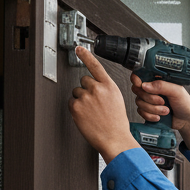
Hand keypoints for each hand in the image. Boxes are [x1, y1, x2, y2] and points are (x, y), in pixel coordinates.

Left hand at [68, 47, 140, 162]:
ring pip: (77, 92)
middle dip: (86, 90)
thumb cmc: (117, 125)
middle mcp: (97, 89)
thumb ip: (106, 91)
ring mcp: (86, 97)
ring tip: (92, 113)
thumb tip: (95, 87)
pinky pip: (71, 102)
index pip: (95, 66)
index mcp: (110, 87)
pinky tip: (86, 117)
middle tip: (94, 104)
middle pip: (84, 81)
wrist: (115, 140)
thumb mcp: (117, 102)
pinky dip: (76, 110)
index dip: (86, 55)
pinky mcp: (76, 106)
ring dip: (81, 101)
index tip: (79, 48)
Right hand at [131, 74, 189, 147]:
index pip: (139, 75)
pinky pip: (140, 112)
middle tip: (163, 101)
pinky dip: (150, 116)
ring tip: (166, 111)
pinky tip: (159, 117)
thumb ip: (161, 86)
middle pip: (137, 90)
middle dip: (150, 98)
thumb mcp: (176, 91)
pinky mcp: (147, 111)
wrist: (187, 121)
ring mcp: (148, 100)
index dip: (136, 79)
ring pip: (139, 102)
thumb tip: (144, 85)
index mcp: (157, 80)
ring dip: (153, 109)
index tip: (140, 85)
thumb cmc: (185, 103)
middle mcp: (151, 89)